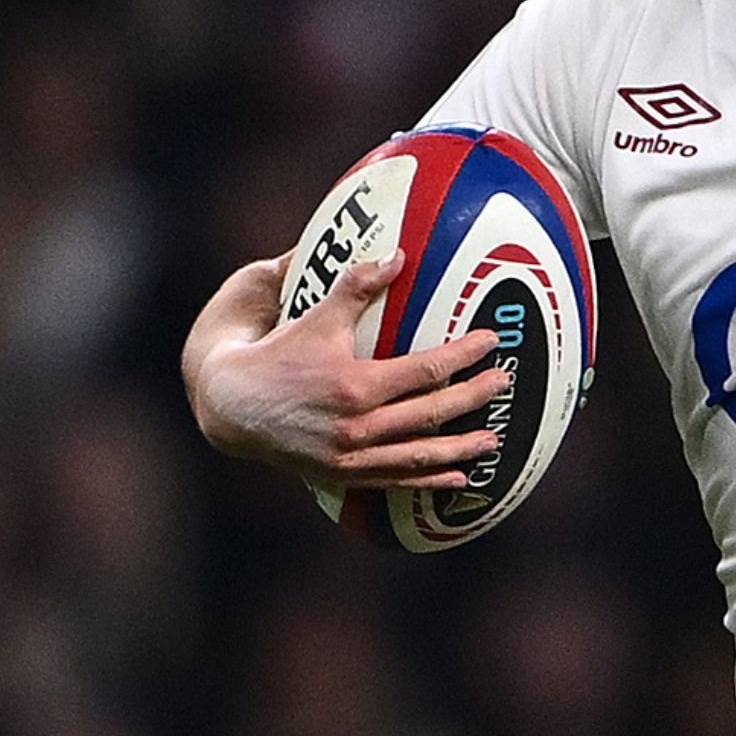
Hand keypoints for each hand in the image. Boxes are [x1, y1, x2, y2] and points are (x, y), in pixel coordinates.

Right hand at [179, 251, 512, 489]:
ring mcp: (350, 456)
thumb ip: (357, 286)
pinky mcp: (342, 474)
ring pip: (417, 455)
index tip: (491, 341)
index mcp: (354, 385)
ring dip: (460, 449)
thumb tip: (397, 255)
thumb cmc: (276, 353)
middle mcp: (356, 427)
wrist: (231, 405)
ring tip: (493, 442)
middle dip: (474, 397)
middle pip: (431, 413)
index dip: (463, 355)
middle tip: (505, 382)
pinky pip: (394, 480)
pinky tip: (458, 478)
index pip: (425, 370)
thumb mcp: (314, 314)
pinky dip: (427, 480)